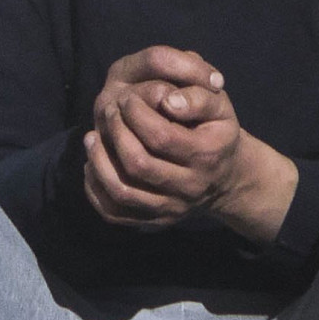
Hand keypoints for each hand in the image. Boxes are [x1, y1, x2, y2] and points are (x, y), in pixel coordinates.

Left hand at [83, 48, 232, 226]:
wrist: (226, 179)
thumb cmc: (216, 134)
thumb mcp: (220, 109)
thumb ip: (198, 98)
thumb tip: (167, 100)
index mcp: (206, 156)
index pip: (161, 137)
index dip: (136, 114)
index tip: (127, 99)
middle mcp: (190, 187)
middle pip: (138, 165)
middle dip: (116, 133)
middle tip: (109, 111)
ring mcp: (171, 208)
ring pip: (122, 192)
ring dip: (99, 161)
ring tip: (92, 137)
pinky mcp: (154, 221)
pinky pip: (114, 212)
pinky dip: (95, 189)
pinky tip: (92, 164)